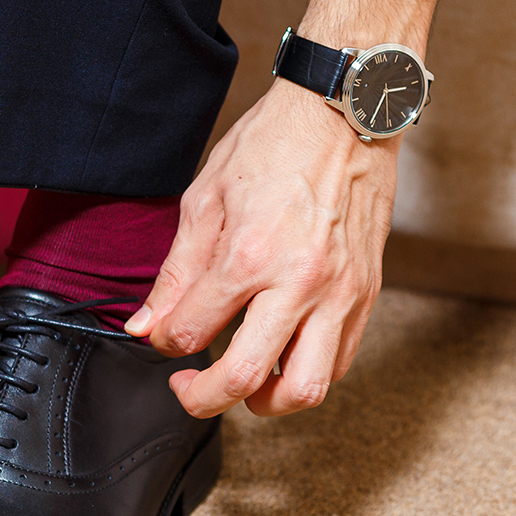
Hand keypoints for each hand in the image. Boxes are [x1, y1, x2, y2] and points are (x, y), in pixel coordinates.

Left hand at [125, 0, 447, 416]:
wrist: (344, 113)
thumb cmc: (273, 146)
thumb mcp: (205, 198)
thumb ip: (175, 272)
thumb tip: (147, 326)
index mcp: (250, 256)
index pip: (192, 332)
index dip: (165, 344)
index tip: (162, 337)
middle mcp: (300, 283)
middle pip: (247, 378)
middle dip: (204, 398)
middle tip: (188, 390)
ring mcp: (341, 293)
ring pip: (307, 388)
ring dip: (266, 402)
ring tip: (241, 385)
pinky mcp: (367, 293)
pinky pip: (341, 360)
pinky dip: (307, 373)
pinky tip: (281, 356)